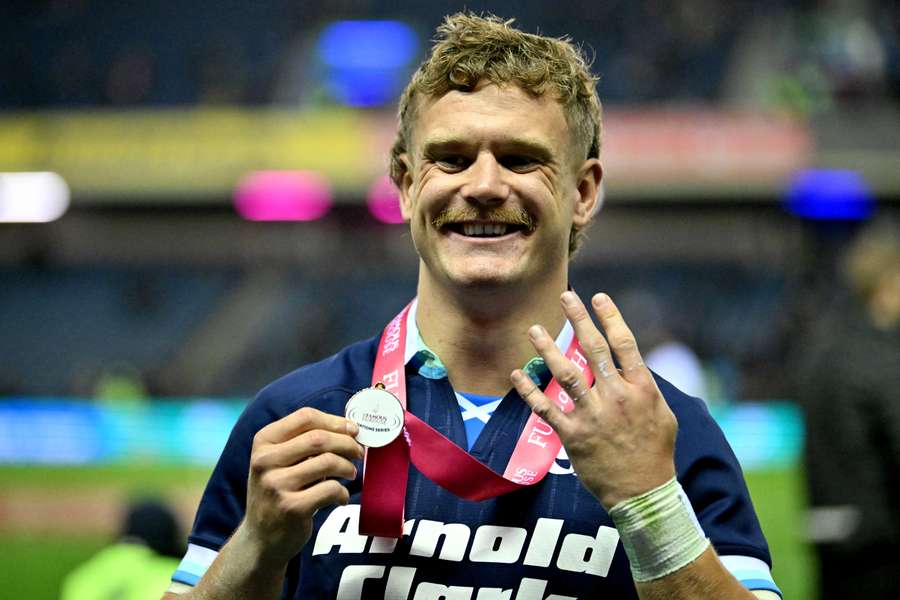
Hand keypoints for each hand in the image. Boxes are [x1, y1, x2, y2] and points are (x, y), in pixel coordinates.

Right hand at [243, 407, 363, 565]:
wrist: (261, 538)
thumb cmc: (279, 492)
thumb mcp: (279, 461)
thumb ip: (304, 443)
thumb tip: (349, 428)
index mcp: (263, 441)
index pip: (305, 417)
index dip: (335, 421)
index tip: (353, 429)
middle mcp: (265, 461)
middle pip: (319, 438)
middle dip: (347, 443)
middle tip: (358, 452)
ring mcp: (276, 485)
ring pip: (328, 462)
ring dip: (347, 467)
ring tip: (350, 473)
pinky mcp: (291, 508)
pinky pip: (330, 489)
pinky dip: (343, 492)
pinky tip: (340, 497)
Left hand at [510, 291, 676, 509]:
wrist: (643, 492)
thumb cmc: (655, 452)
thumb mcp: (662, 413)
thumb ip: (644, 386)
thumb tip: (632, 364)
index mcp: (641, 389)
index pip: (625, 344)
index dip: (611, 317)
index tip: (597, 297)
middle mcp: (617, 397)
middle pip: (594, 350)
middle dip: (579, 320)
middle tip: (566, 297)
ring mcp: (594, 416)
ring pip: (567, 374)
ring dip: (548, 349)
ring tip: (534, 328)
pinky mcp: (573, 435)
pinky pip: (546, 409)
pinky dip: (530, 391)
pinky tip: (517, 374)